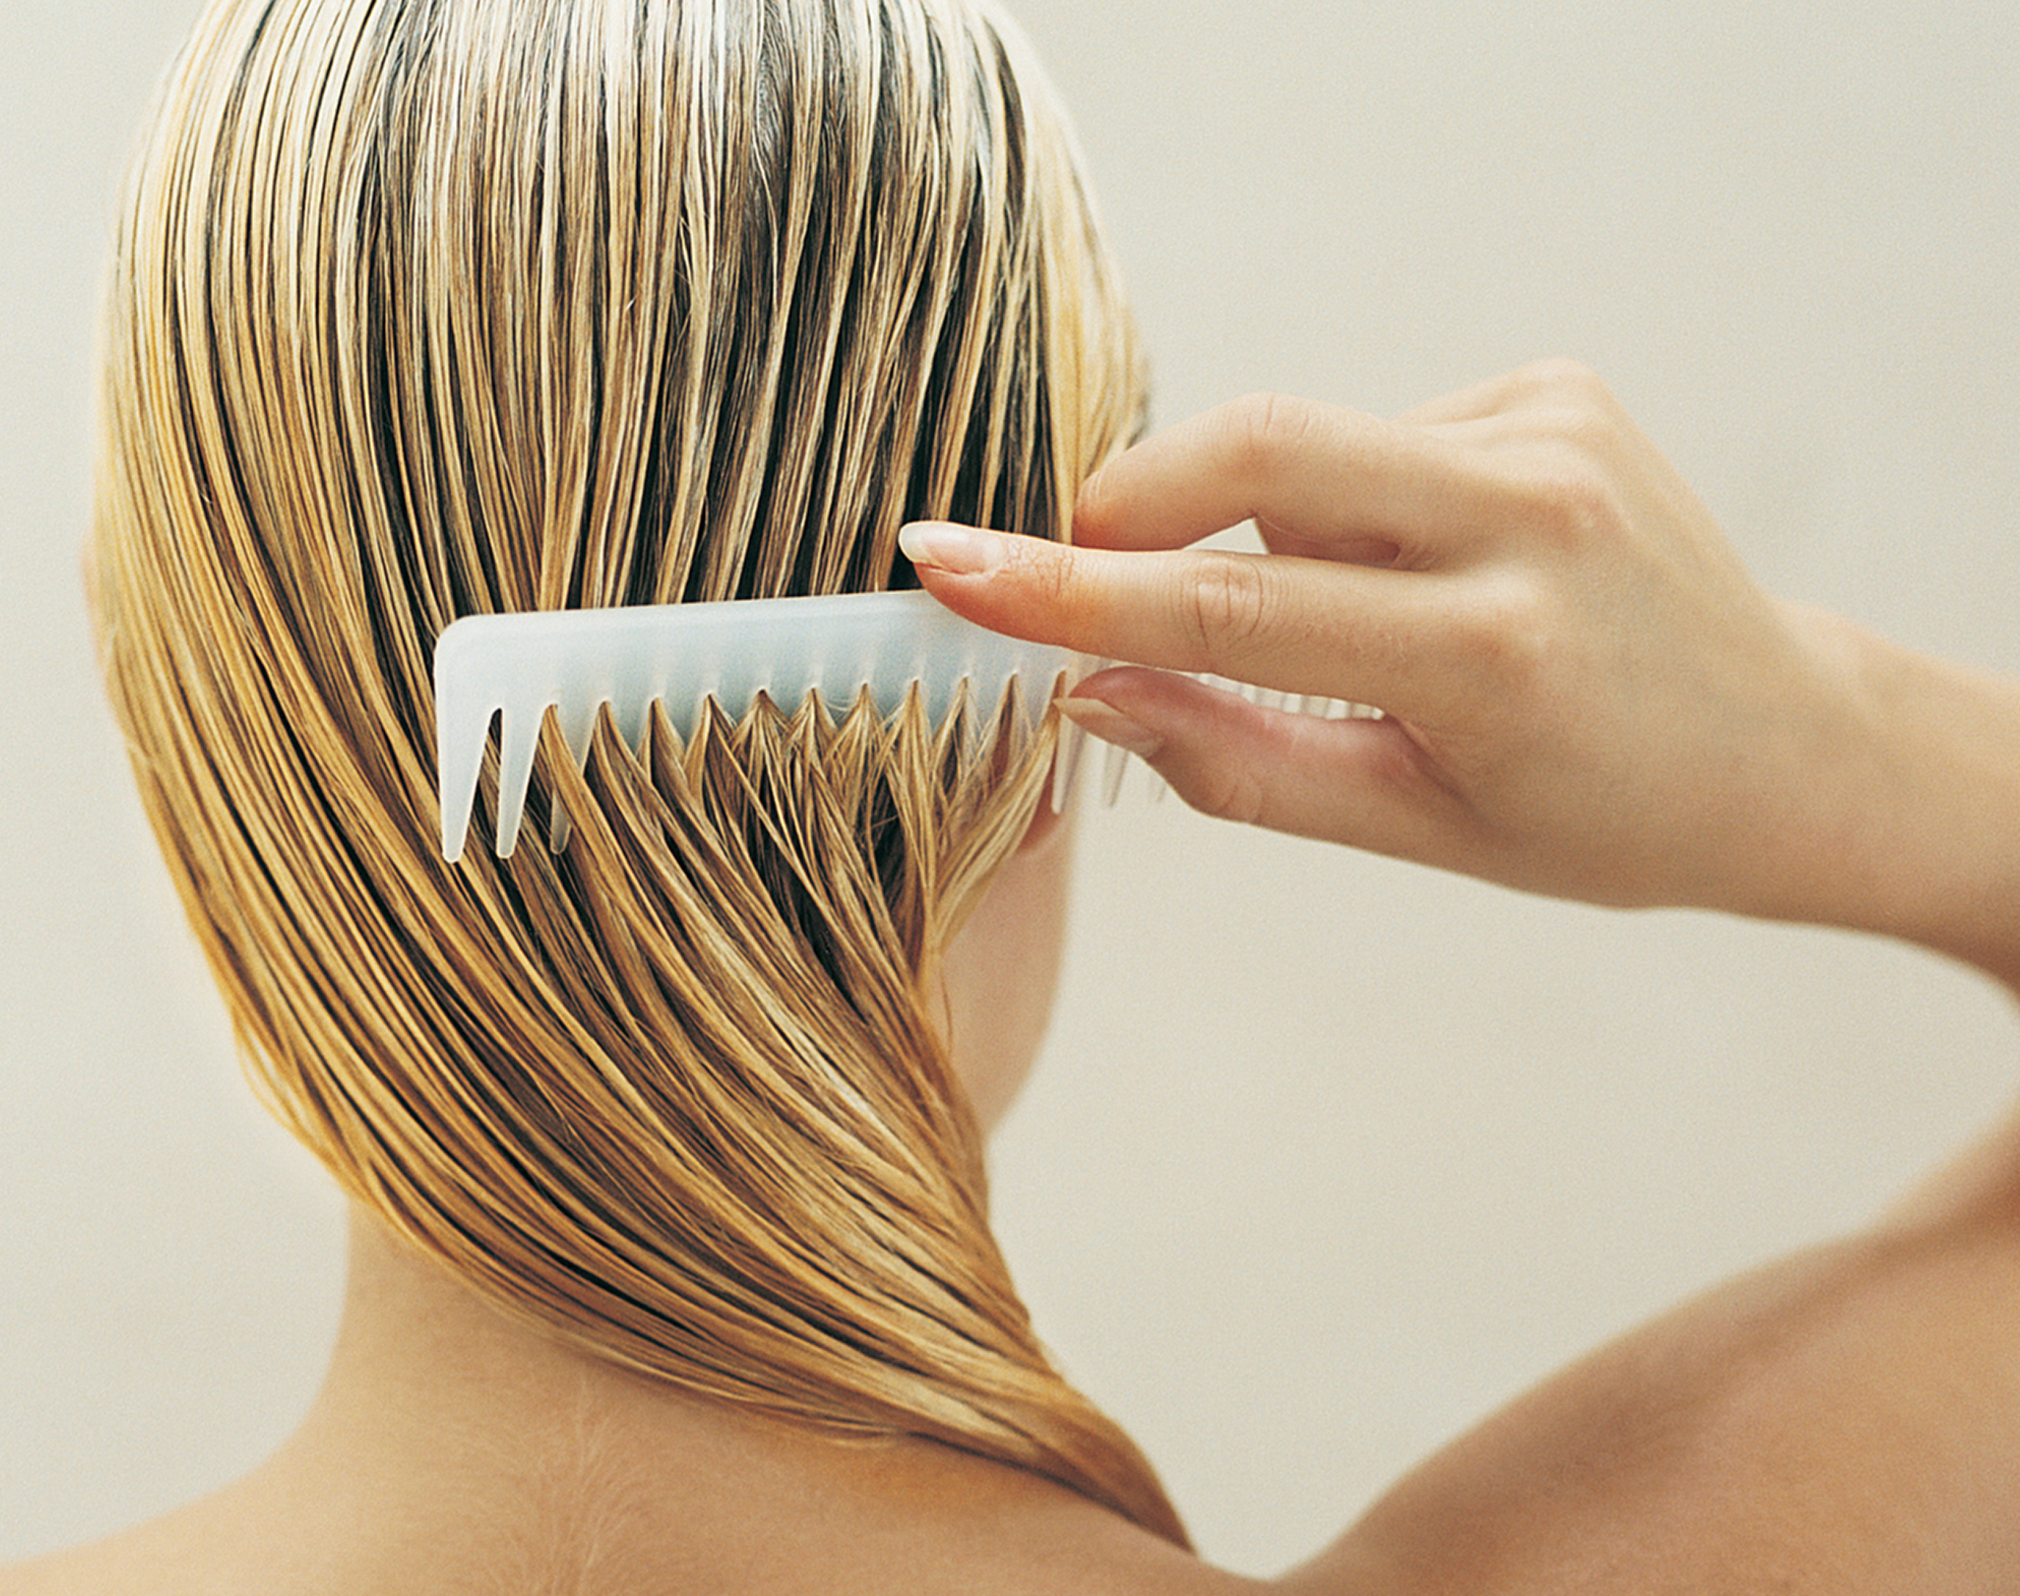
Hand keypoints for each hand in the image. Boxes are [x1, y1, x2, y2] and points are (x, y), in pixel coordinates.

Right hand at [900, 361, 1948, 930]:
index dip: (1069, 587)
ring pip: (1301, 447)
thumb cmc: (1600, 819)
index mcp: (1494, 649)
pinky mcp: (1552, 385)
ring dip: (1263, 530)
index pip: (1232, 601)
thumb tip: (1084, 690)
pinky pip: (1368, 436)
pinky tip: (1417, 572)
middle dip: (1128, 505)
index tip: (948, 564)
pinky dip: (1342, 505)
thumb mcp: (1414, 831)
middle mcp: (1531, 509)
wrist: (1790, 745)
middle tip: (1064, 575)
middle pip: (1254, 447)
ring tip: (1354, 631)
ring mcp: (1549, 427)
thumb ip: (1235, 762)